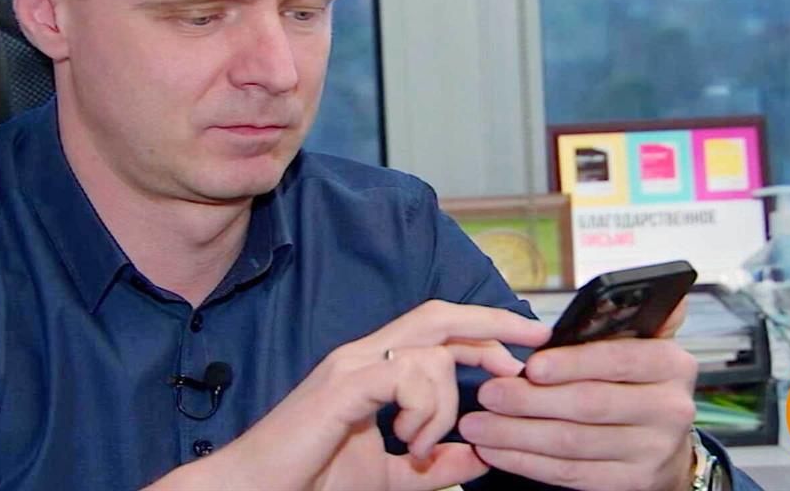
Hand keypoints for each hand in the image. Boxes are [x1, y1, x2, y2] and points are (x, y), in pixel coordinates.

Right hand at [151, 300, 550, 490]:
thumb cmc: (309, 480)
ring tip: (422, 449)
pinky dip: (424, 410)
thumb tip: (480, 459)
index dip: (486, 331)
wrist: (257, 488)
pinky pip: (407, 376)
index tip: (528, 347)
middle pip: (441, 316)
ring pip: (430, 353)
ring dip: (445, 406)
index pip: (439, 330)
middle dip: (493, 324)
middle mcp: (364, 353)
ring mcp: (352, 364)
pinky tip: (407, 441)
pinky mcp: (343, 384)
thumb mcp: (387, 475)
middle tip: (533, 342)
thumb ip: (433, 466)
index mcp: (374, 367)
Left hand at [459, 299, 698, 490]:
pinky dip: (529, 463)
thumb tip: (628, 287)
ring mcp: (654, 451)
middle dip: (530, 401)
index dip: (571, 364)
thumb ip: (628, 319)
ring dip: (517, 436)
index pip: (617, 361)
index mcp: (672, 365)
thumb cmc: (637, 382)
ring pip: (573, 444)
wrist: (667, 444)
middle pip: (589, 405)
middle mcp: (671, 409)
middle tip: (487, 394)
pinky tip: (497, 452)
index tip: (530, 366)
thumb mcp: (643, 345)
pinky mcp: (634, 484)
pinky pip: (572, 474)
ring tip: (477, 426)